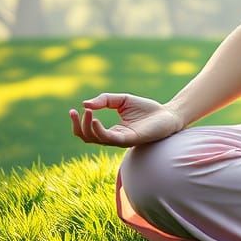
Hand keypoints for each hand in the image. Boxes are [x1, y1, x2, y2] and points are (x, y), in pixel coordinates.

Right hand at [69, 93, 184, 147]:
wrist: (168, 114)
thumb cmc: (147, 109)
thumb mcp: (123, 100)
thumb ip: (105, 100)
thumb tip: (85, 104)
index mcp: (112, 131)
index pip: (88, 132)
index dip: (77, 123)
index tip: (72, 110)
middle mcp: (114, 138)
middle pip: (87, 138)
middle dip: (78, 126)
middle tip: (77, 112)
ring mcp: (120, 140)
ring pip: (96, 139)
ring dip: (88, 126)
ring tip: (88, 112)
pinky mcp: (129, 140)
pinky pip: (109, 139)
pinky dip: (99, 130)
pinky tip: (95, 120)